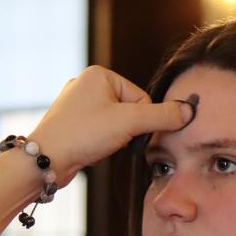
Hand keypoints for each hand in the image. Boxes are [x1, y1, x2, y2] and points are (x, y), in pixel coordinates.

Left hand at [27, 65, 193, 184]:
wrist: (45, 161)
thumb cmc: (82, 135)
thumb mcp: (129, 123)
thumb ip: (162, 116)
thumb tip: (190, 111)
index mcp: (99, 74)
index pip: (141, 97)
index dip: (140, 120)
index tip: (126, 132)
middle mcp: (86, 85)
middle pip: (129, 110)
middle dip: (126, 131)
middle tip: (107, 140)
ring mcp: (77, 105)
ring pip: (115, 124)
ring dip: (114, 139)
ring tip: (96, 145)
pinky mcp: (71, 124)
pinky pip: (100, 133)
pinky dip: (101, 144)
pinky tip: (89, 150)